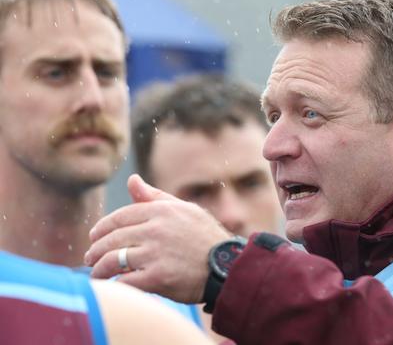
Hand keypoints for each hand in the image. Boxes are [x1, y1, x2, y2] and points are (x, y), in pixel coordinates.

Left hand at [84, 174, 232, 302]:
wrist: (227, 267)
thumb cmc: (205, 238)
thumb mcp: (184, 211)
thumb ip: (154, 197)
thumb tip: (131, 180)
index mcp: (161, 211)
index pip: (119, 217)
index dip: (102, 228)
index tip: (94, 237)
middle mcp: (156, 230)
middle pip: (112, 239)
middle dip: (96, 250)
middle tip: (90, 258)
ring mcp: (156, 254)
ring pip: (113, 260)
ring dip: (99, 270)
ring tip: (96, 274)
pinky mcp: (157, 278)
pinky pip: (124, 282)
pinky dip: (114, 286)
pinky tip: (112, 288)